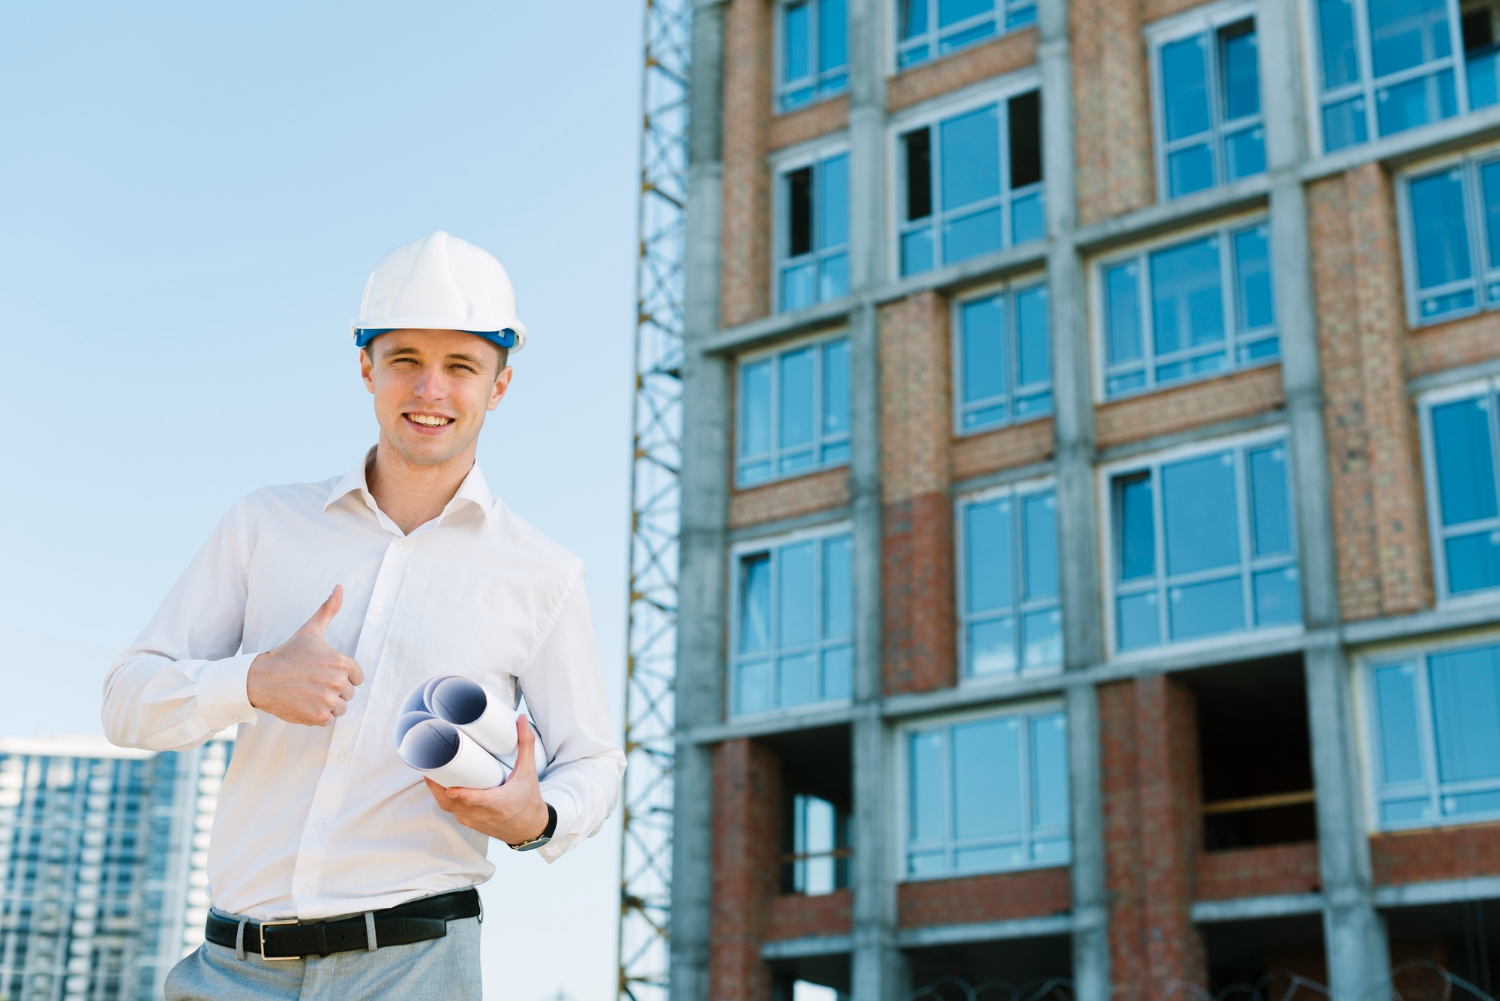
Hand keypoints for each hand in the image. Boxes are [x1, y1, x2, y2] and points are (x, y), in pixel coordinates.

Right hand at [247, 586, 364, 725]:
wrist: (261, 678)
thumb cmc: (288, 654)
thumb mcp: (310, 630)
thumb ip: (329, 609)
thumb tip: (340, 587)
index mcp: (342, 662)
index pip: (357, 677)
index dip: (341, 676)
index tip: (323, 672)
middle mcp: (338, 681)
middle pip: (349, 693)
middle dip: (334, 690)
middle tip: (312, 682)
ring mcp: (328, 700)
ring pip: (340, 708)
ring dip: (327, 704)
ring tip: (308, 693)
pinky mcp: (317, 716)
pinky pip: (329, 720)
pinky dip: (318, 715)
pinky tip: (304, 703)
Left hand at [425, 714, 549, 844]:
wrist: (530, 828)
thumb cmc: (528, 801)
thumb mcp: (528, 772)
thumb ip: (525, 745)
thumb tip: (522, 721)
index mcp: (497, 803)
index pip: (475, 800)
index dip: (462, 794)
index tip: (450, 787)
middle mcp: (482, 814)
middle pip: (452, 803)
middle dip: (437, 788)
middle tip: (429, 768)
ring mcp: (473, 819)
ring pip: (448, 807)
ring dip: (437, 792)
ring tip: (431, 773)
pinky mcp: (469, 822)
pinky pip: (452, 811)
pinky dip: (445, 799)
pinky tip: (442, 786)